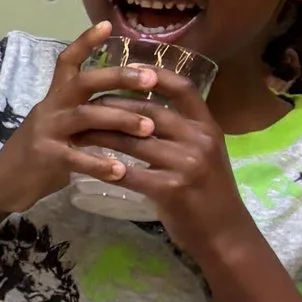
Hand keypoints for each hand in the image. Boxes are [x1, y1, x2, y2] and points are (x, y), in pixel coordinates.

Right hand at [0, 25, 187, 218]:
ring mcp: (46, 132)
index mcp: (53, 99)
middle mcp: (49, 109)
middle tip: (151, 78)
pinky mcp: (45, 158)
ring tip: (149, 128)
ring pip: (86, 116)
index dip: (85, 42)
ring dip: (120, 120)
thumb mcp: (56, 128)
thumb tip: (122, 108)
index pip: (67, 61)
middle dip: (119, 77)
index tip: (107, 24)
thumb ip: (82, 116)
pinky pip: (77, 157)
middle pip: (84, 82)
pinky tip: (122, 171)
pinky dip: (100, 164)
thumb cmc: (36, 156)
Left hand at [49, 61, 242, 259]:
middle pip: (148, 111)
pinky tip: (86, 164)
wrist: (225, 234)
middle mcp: (200, 139)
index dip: (155, 74)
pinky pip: (129, 173)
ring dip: (101, 135)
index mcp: (208, 127)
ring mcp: (187, 164)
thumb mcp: (206, 153)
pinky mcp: (171, 189)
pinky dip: (105, 167)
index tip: (126, 66)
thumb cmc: (210, 192)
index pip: (182, 88)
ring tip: (77, 131)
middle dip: (112, 106)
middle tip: (83, 104)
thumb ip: (183, 131)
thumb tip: (147, 108)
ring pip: (133, 140)